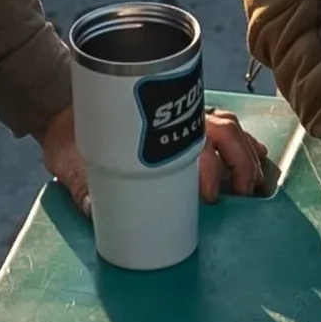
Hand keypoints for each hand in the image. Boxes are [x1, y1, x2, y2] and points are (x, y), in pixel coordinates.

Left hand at [40, 103, 270, 211]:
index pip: (189, 141)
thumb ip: (82, 186)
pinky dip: (246, 142)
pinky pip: (228, 127)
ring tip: (252, 185)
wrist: (63, 110)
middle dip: (237, 163)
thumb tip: (95, 211)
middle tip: (238, 195)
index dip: (205, 168)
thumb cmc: (73, 138)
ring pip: (230, 127)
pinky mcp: (189, 122)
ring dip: (246, 154)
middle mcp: (174, 117)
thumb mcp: (71, 161)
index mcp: (150, 126)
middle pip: (221, 132)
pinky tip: (257, 159)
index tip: (207, 196)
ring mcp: (185, 117)